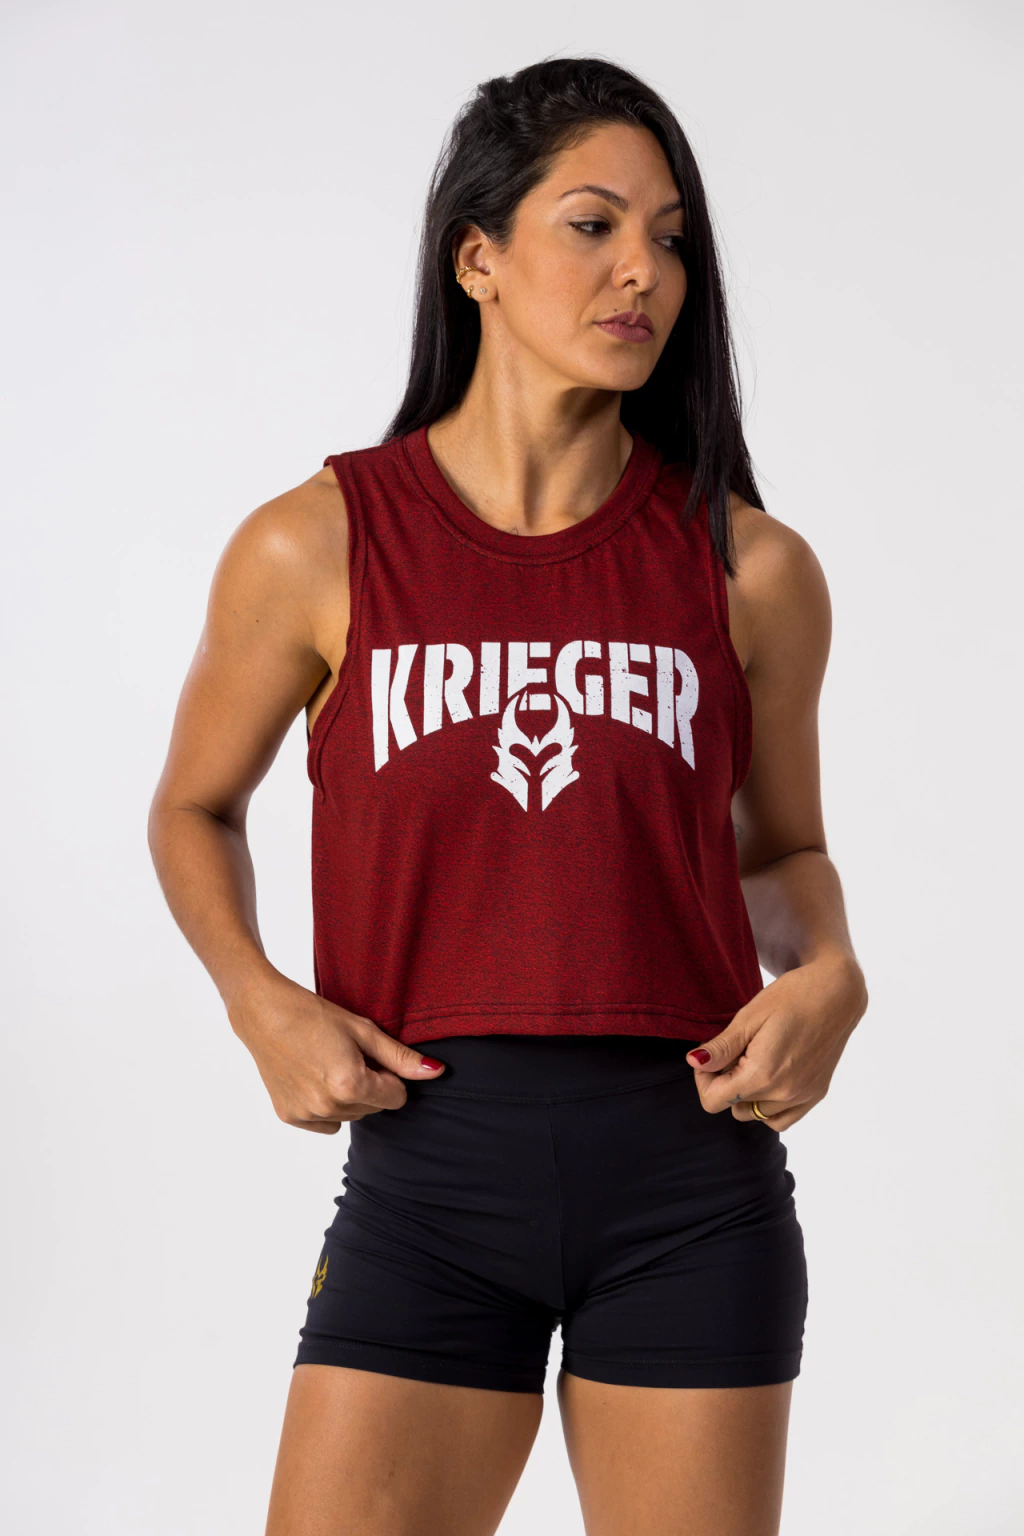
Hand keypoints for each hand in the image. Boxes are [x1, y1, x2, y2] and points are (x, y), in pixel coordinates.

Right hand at [226, 970, 445, 1131]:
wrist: (264, 1013)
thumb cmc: (315, 1015)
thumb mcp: (364, 1030)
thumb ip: (401, 1058)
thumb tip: (436, 1072)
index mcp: (351, 1085)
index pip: (397, 1097)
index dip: (389, 1075)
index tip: (369, 1055)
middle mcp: (328, 1106)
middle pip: (374, 1108)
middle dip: (370, 1085)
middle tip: (348, 1056)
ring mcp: (307, 1114)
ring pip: (352, 1116)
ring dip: (349, 1097)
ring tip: (329, 1063)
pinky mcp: (290, 1117)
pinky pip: (327, 1123)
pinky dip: (327, 1106)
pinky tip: (314, 1078)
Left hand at [685, 952, 867, 1130]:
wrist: (837, 992)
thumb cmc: (792, 996)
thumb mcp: (749, 1017)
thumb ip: (722, 1047)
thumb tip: (695, 1063)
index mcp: (763, 1074)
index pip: (714, 1101)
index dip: (703, 1079)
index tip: (711, 1056)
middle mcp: (784, 1093)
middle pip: (733, 1107)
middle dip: (725, 1083)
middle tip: (735, 1052)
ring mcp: (803, 1097)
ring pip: (756, 1115)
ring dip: (746, 1095)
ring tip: (754, 1061)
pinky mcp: (816, 1095)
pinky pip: (782, 1119)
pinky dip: (769, 1106)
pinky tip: (770, 1079)